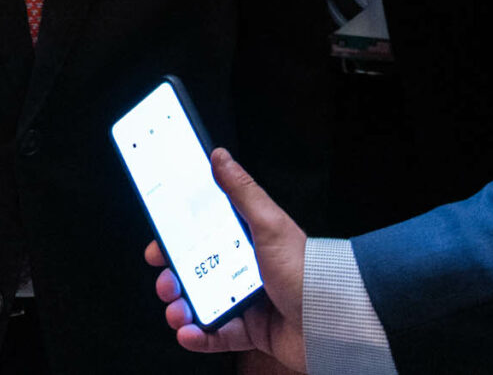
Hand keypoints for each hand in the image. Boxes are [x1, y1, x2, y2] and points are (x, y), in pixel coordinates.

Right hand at [147, 149, 304, 364]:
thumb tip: (220, 157)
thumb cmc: (306, 270)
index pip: (204, 236)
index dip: (178, 239)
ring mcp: (246, 302)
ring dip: (181, 308)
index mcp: (248, 242)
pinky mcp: (251, 331)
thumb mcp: (270, 224)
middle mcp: (245, 270)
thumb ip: (242, 191)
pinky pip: (216, 335)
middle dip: (173, 277)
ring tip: (177, 310)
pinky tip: (188, 332)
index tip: (159, 242)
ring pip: (201, 304)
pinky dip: (198, 336)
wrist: (333, 320)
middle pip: (197, 271)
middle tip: (165, 279)